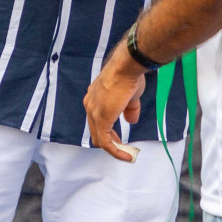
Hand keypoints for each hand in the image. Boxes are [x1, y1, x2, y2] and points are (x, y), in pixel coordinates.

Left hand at [83, 44, 148, 162]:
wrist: (127, 66)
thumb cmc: (129, 74)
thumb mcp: (130, 95)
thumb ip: (129, 109)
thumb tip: (131, 121)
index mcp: (94, 97)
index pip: (96, 119)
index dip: (108, 129)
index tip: (119, 136)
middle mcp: (90, 105)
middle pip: (96, 130)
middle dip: (110, 140)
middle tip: (122, 146)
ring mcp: (94, 113)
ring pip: (99, 139)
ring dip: (113, 148)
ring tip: (126, 153)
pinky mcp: (101, 120)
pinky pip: (106, 142)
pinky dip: (116, 151)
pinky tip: (126, 155)